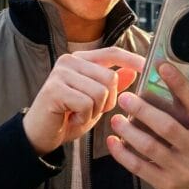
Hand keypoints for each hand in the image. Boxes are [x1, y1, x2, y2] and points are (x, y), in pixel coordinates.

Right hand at [23, 47, 143, 155]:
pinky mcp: (55, 89)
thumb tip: (134, 70)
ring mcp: (61, 73)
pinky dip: (84, 117)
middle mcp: (69, 61)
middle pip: (110, 77)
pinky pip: (86, 103)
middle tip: (90, 110)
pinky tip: (71, 118)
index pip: (112, 52)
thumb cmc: (68, 118)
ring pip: (100, 91)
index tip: (148, 67)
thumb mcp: (97, 102)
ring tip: (79, 114)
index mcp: (81, 60)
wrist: (40, 136)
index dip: (132, 59)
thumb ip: (113, 86)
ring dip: (95, 111)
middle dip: (108, 101)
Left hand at [107, 63, 188, 188]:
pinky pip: (139, 167)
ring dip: (129, 131)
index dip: (178, 83)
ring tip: (115, 119)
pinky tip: (113, 142)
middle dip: (143, 110)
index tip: (161, 66)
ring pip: (150, 147)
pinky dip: (123, 154)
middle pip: (167, 126)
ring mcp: (181, 169)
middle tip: (125, 98)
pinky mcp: (165, 183)